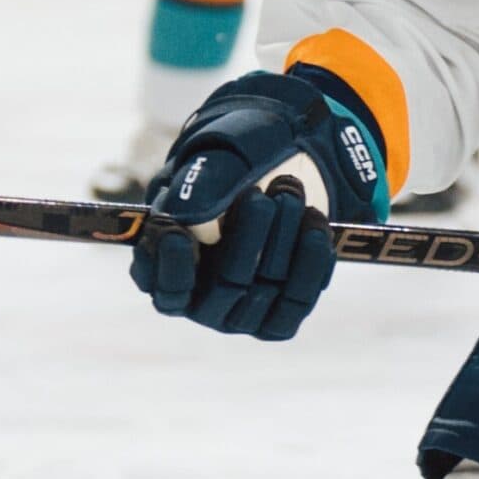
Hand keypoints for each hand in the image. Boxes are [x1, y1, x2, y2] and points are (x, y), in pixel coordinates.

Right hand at [129, 71, 387, 339]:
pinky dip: (311, 260)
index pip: (165, 287)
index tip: (178, 234)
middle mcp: (201, 301)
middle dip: (247, 235)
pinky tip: (314, 223)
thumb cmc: (230, 168)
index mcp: (166, 272)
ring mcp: (242, 314)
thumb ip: (196, 186)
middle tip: (258, 195)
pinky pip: (297, 301)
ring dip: (283, 237)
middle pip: (225, 283)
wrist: (278, 169)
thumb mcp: (211, 162)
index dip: (170, 266)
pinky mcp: (280, 316)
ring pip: (265, 288)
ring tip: (289, 191)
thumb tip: (191, 220)